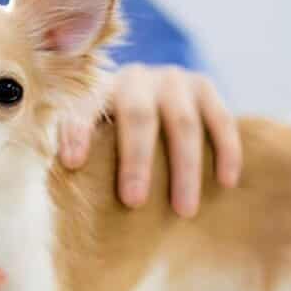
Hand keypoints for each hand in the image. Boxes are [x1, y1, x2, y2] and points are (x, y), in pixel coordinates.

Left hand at [58, 63, 241, 216]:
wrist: (155, 102)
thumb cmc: (115, 139)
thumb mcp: (94, 141)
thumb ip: (83, 157)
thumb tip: (64, 203)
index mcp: (98, 91)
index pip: (84, 108)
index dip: (77, 132)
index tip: (72, 163)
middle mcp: (135, 79)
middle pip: (137, 117)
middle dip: (136, 161)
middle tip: (134, 202)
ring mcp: (173, 79)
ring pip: (183, 123)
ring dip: (185, 169)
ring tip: (184, 211)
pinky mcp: (204, 86)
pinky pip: (220, 119)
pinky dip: (226, 151)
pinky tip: (226, 182)